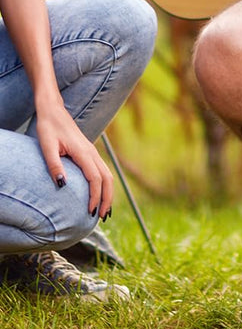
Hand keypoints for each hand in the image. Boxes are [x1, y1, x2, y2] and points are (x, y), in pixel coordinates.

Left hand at [35, 102, 112, 219]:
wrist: (53, 111)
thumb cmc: (48, 128)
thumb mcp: (46, 146)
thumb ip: (54, 165)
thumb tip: (62, 185)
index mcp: (84, 152)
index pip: (95, 178)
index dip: (95, 196)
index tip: (90, 212)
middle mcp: (92, 153)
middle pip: (108, 178)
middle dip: (108, 199)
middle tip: (103, 217)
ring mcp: (93, 152)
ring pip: (108, 175)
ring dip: (109, 193)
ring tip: (105, 210)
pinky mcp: (90, 153)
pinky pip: (103, 171)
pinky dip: (105, 185)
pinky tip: (100, 193)